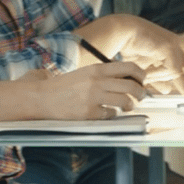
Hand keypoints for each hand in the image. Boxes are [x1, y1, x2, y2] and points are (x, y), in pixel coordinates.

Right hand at [0, 62, 146, 120]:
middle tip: (140, 97)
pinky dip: (112, 115)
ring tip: (127, 106)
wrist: (41, 98)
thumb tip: (129, 79)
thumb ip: (105, 74)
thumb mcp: (86, 73)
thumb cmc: (65, 86)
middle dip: (141, 93)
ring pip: (124, 101)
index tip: (143, 80)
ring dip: (129, 105)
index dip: (141, 74)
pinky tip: (107, 113)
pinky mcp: (88, 113)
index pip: (129, 67)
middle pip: (131, 86)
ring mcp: (93, 98)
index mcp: (97, 69)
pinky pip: (110, 115)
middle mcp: (97, 82)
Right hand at [76, 14, 183, 101]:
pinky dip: (157, 75)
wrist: (120, 32)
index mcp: (168, 49)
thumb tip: (168, 90)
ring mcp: (173, 44)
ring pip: (174, 73)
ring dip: (157, 79)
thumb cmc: (129, 46)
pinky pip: (171, 70)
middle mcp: (174, 45)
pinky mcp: (170, 46)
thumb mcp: (145, 67)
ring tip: (142, 76)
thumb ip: (156, 79)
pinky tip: (145, 72)